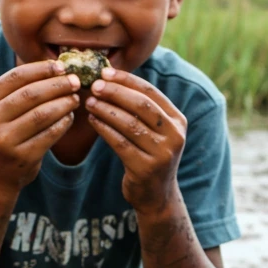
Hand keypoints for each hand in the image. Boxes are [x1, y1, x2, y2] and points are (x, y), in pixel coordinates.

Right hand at [0, 60, 80, 192]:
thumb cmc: (3, 134)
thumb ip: (17, 91)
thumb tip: (56, 67)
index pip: (16, 77)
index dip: (41, 69)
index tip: (61, 66)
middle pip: (30, 94)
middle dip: (57, 85)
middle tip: (75, 82)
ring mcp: (4, 141)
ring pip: (42, 114)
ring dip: (63, 103)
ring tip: (75, 99)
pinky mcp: (22, 157)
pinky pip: (50, 134)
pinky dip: (63, 123)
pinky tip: (69, 117)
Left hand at [85, 68, 185, 211]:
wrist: (157, 195)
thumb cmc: (149, 155)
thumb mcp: (155, 131)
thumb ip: (142, 109)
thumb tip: (110, 79)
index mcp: (177, 120)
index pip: (150, 92)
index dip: (127, 80)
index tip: (105, 72)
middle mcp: (174, 136)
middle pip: (141, 105)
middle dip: (115, 92)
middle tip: (95, 85)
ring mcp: (162, 153)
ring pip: (129, 124)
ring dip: (106, 110)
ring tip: (89, 102)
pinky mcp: (146, 168)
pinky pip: (120, 143)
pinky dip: (104, 129)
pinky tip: (93, 121)